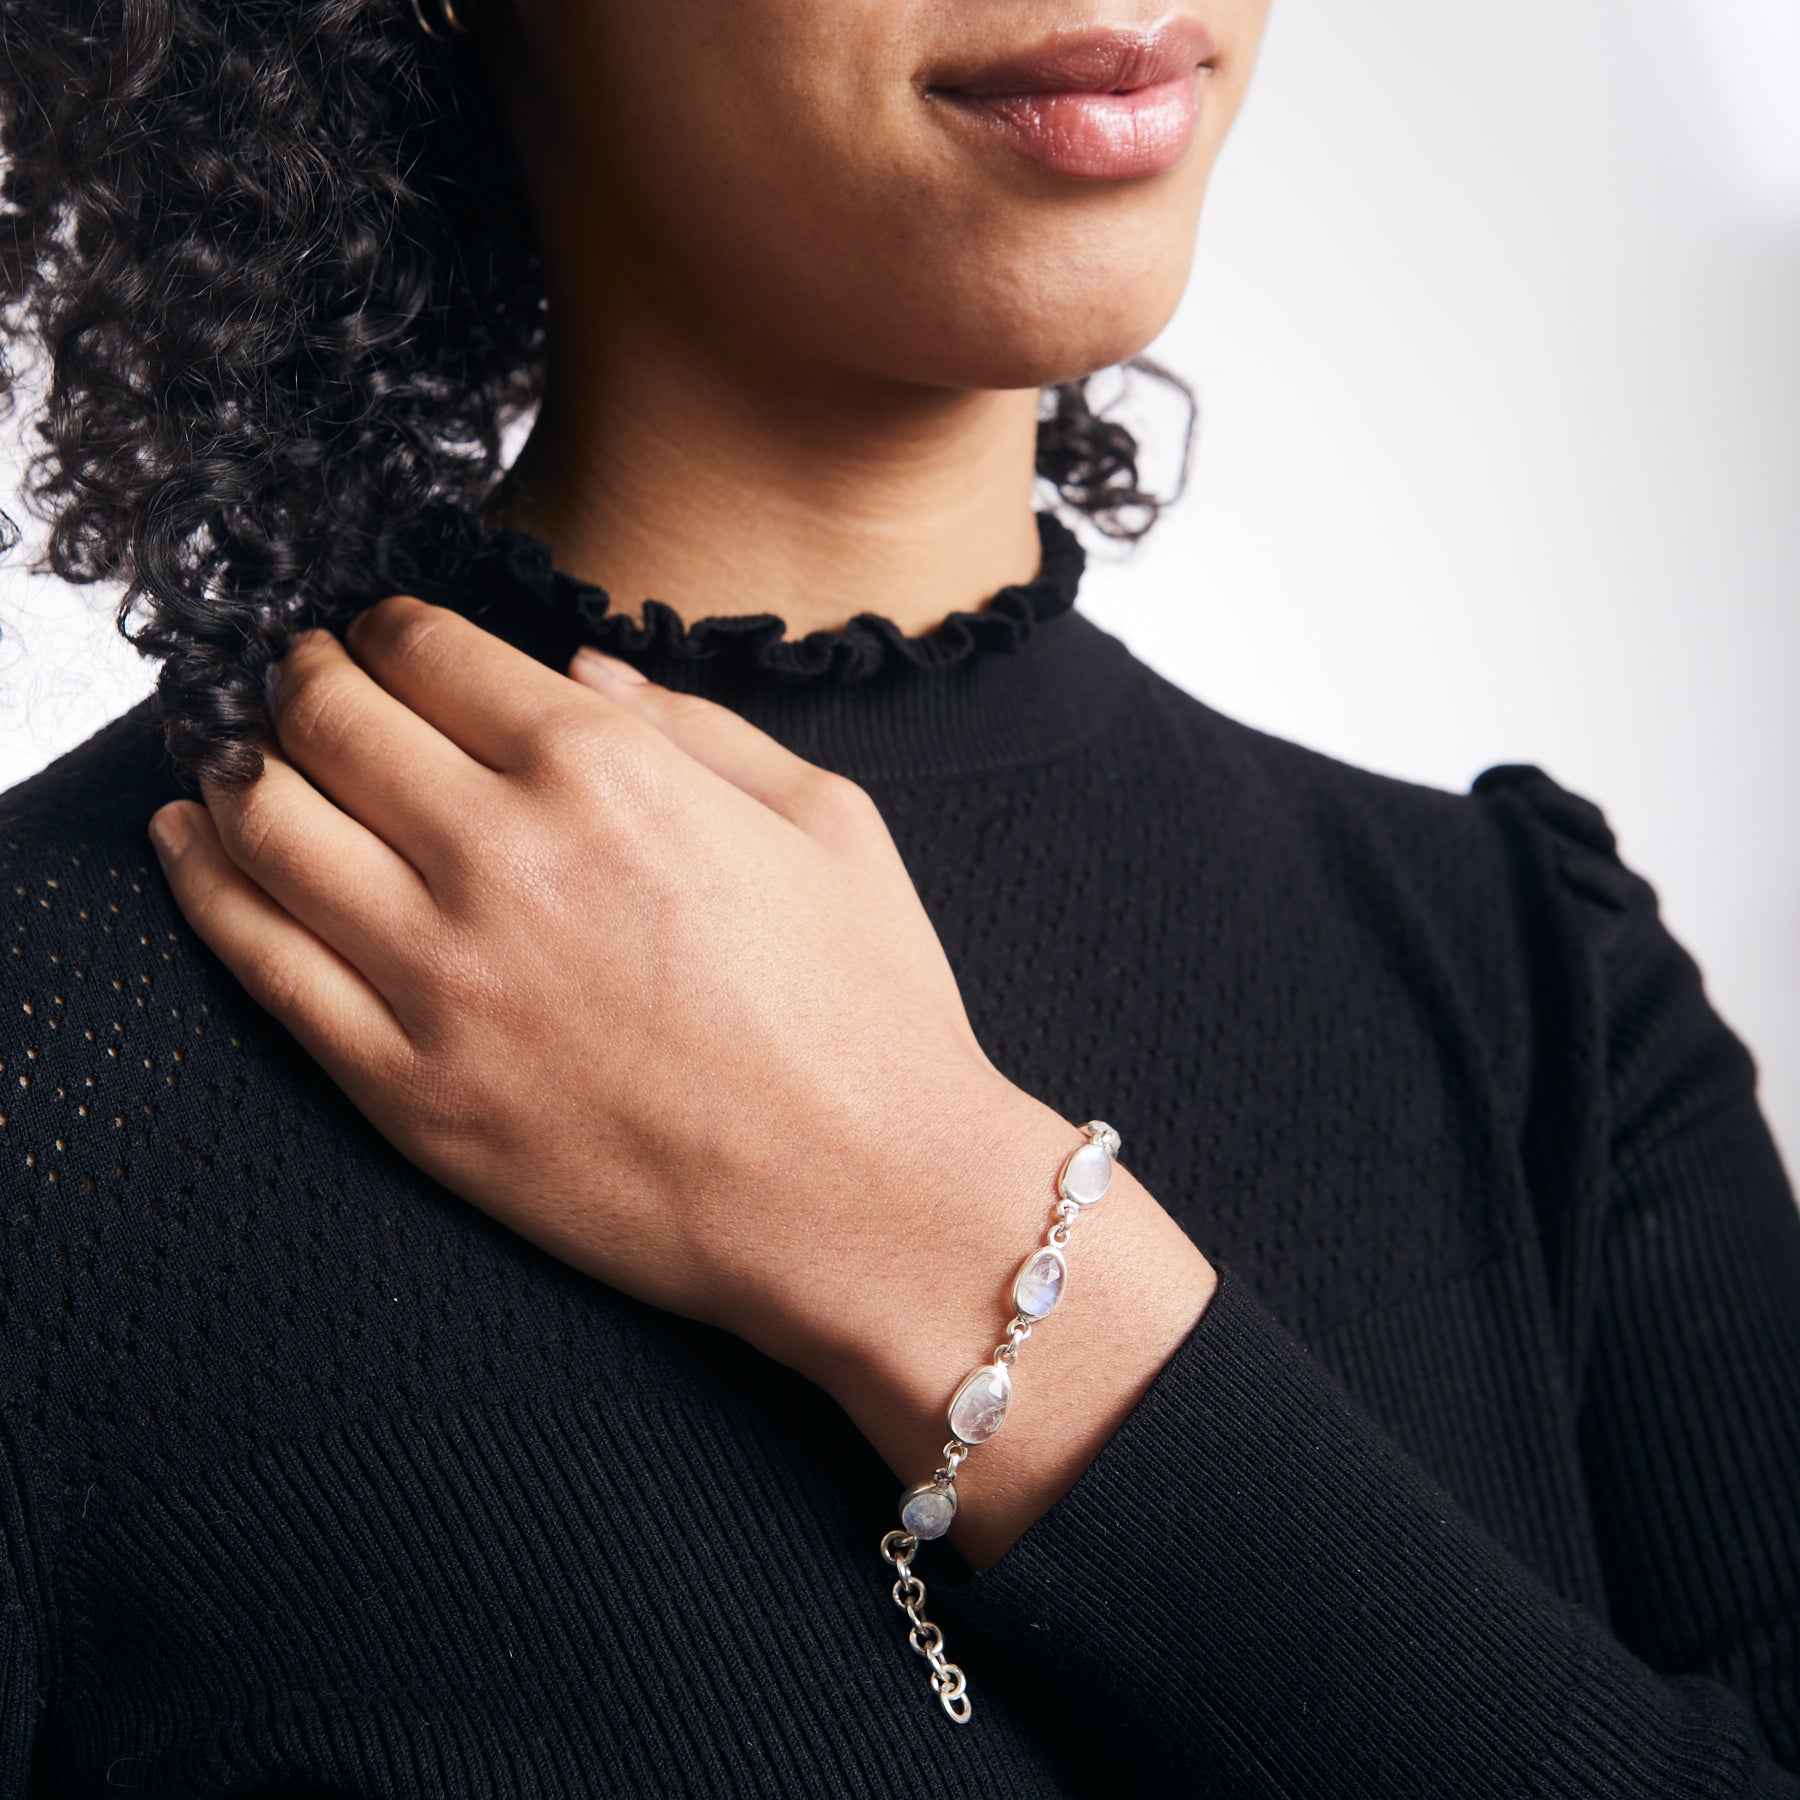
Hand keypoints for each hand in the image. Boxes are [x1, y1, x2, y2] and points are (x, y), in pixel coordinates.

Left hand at [145, 596, 1047, 1379]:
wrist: (865, 1200)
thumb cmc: (868, 1013)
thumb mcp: (828, 819)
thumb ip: (697, 722)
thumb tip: (585, 665)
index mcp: (609, 772)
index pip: (431, 652)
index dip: (387, 627)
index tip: (380, 634)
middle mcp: (505, 856)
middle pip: (328, 721)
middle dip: (301, 678)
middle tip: (301, 679)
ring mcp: (442, 979)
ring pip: (268, 826)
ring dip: (237, 765)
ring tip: (241, 755)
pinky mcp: (409, 1091)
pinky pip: (260, 963)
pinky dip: (204, 885)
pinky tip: (191, 846)